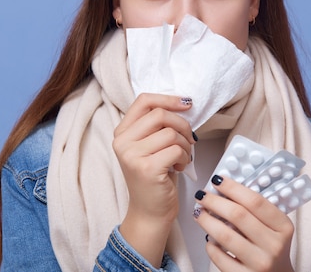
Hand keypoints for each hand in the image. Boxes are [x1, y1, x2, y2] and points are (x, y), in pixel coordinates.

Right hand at [113, 93, 194, 266]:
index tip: (186, 103)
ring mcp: (132, 155)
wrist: (149, 212)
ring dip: (185, 145)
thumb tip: (182, 103)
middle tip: (188, 140)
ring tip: (182, 157)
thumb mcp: (149, 145)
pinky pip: (176, 149)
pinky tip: (180, 167)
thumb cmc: (155, 177)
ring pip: (171, 133)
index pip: (144, 101)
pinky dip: (185, 157)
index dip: (168, 99)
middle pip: (160, 114)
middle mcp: (122, 142)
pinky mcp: (147, 168)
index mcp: (122, 132)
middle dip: (182, 125)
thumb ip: (156, 125)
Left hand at [194, 176, 294, 271]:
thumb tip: (224, 189)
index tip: (218, 180)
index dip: (233, 188)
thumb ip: (257, 210)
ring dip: (207, 221)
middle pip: (238, 215)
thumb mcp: (275, 227)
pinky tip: (209, 238)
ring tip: (199, 213)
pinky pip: (219, 257)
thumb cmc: (271, 247)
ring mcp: (260, 263)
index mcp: (283, 227)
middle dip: (215, 201)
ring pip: (225, 236)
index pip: (255, 201)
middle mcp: (274, 245)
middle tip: (202, 195)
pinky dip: (210, 245)